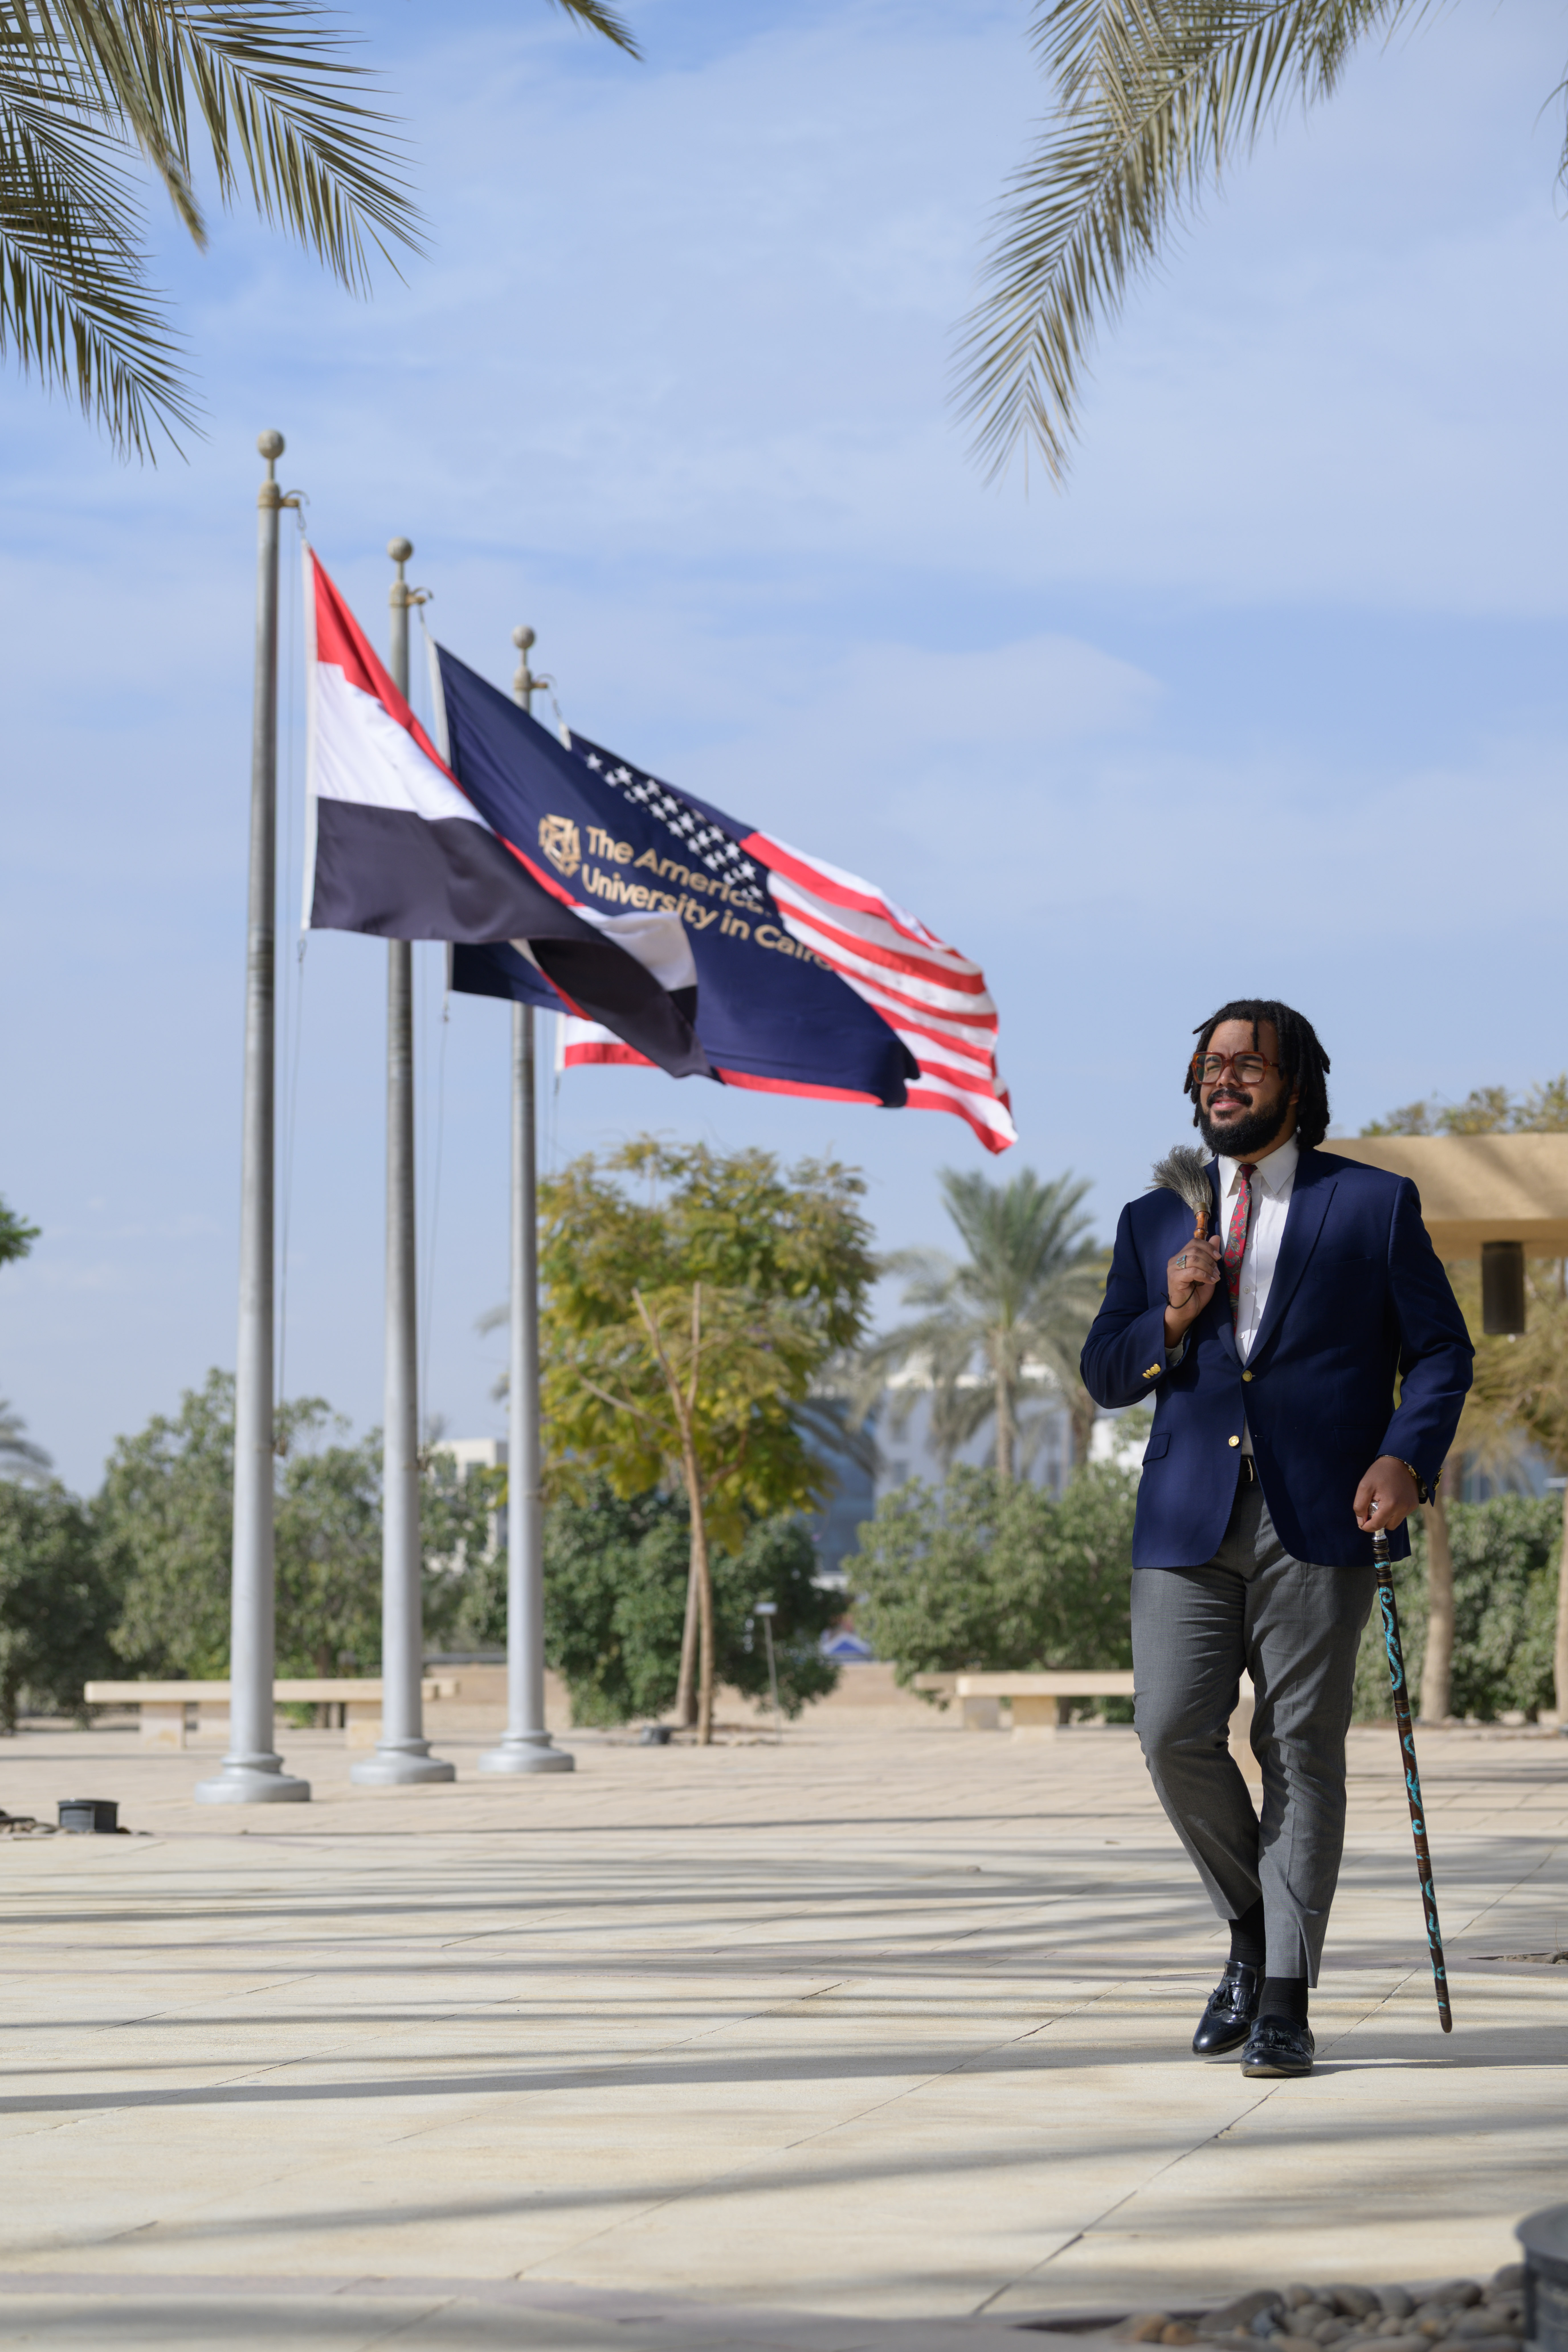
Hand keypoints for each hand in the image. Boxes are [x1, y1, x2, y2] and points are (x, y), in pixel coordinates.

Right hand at [1163, 1232, 1222, 1346]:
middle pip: (1195, 1249)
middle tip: (1217, 1271)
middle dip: (1210, 1259)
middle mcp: (1175, 1260)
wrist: (1187, 1311)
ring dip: (1208, 1267)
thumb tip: (1215, 1237)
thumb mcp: (1208, 1271)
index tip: (1218, 1258)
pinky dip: (1205, 1275)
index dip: (1208, 1247)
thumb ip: (1210, 1255)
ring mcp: (1173, 1268)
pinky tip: (1210, 1281)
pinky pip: (1192, 1271)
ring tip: (1215, 1277)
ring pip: (1193, 1258)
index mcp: (1181, 1256)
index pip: (1194, 1242)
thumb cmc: (1196, 1293)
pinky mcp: (1174, 1278)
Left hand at [1354, 1455, 1419, 1533]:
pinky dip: (1395, 1511)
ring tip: (1382, 1501)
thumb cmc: (1380, 1472)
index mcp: (1391, 1505)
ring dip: (1387, 1516)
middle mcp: (1404, 1509)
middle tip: (1372, 1506)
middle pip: (1387, 1526)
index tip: (1361, 1521)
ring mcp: (1411, 1507)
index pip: (1377, 1526)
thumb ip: (1359, 1506)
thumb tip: (1361, 1522)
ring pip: (1395, 1521)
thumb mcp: (1364, 1486)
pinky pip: (1402, 1514)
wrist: (1400, 1460)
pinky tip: (1391, 1498)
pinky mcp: (1415, 1504)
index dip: (1366, 1526)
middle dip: (1378, 1520)